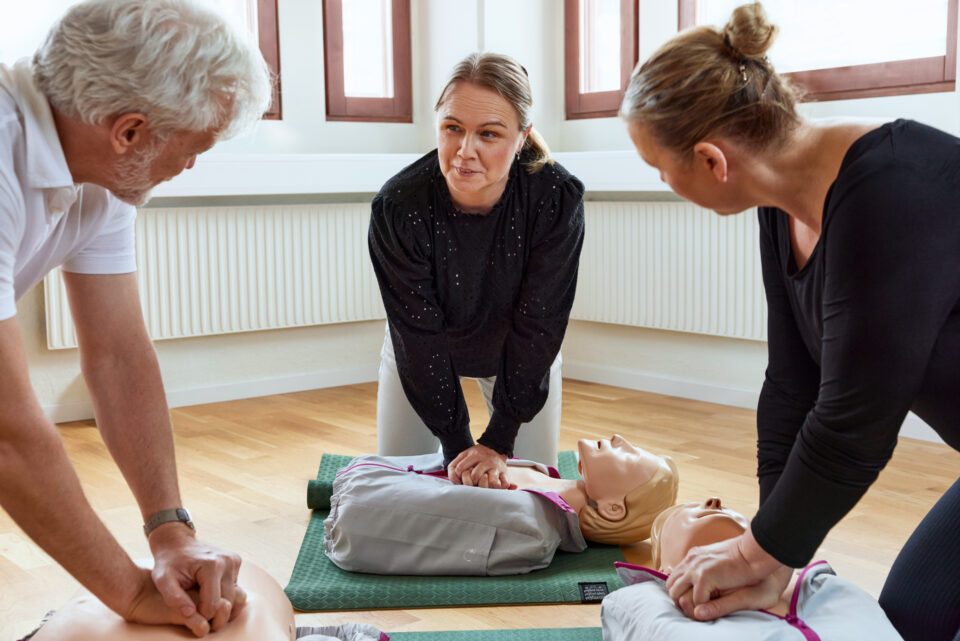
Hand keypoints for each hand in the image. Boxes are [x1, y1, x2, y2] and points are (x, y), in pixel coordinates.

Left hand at [148, 524, 244, 630]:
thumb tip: (190, 614)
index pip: (213, 605)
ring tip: (204, 604)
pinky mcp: (236, 561)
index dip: (201, 615)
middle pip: (227, 602)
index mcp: (212, 566)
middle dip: (214, 613)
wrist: (176, 542)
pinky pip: (235, 587)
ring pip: (235, 596)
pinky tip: (211, 593)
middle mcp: (228, 561)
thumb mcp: (163, 581)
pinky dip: (225, 595)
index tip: (189, 613)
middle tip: (198, 614)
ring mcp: (234, 560)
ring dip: (222, 605)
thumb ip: (174, 598)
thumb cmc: (168, 563)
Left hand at [447, 444, 515, 489]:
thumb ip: (454, 466)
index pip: (460, 469)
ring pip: (491, 482)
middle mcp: (486, 461)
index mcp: (475, 455)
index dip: (458, 475)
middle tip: (473, 481)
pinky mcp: (504, 473)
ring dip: (486, 485)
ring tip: (483, 484)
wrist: (496, 447)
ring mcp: (496, 468)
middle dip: (472, 481)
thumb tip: (455, 481)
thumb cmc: (477, 456)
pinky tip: (495, 486)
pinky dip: (500, 487)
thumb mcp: (464, 455)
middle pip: (475, 476)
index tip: (462, 476)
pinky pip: (504, 484)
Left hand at [666, 528, 788, 620]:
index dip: (681, 590)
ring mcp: (695, 569)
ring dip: (688, 603)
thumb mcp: (717, 559)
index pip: (675, 576)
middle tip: (694, 608)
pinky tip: (714, 605)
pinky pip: (697, 600)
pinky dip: (704, 606)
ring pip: (677, 594)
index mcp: (693, 556)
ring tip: (701, 608)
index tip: (692, 599)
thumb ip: (706, 565)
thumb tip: (701, 577)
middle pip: (671, 585)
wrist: (753, 552)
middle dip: (679, 599)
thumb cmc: (743, 557)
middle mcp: (690, 561)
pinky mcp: (704, 577)